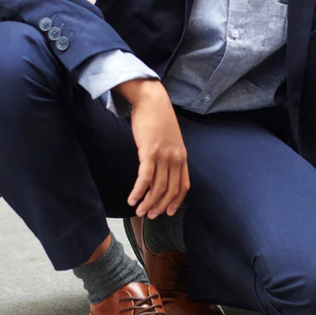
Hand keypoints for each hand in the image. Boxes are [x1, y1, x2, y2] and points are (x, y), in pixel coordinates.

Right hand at [117, 78, 189, 218]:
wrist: (152, 99)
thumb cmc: (158, 117)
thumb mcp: (169, 138)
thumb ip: (169, 153)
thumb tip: (161, 168)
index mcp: (182, 156)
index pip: (184, 185)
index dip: (176, 201)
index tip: (169, 212)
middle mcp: (175, 158)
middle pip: (170, 190)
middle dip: (160, 206)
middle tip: (149, 215)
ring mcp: (163, 155)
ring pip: (158, 187)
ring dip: (148, 202)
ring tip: (139, 211)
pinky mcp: (149, 152)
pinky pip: (145, 178)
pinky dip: (138, 191)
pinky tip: (132, 199)